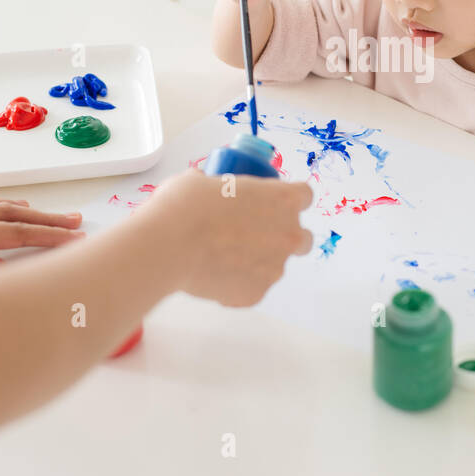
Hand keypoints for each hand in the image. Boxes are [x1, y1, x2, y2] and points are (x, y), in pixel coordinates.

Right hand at [140, 169, 313, 306]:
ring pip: (275, 266)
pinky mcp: (256, 294)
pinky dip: (238, 283)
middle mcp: (288, 235)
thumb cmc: (187, 206)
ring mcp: (274, 268)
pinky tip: (213, 274)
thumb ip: (217, 187)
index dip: (287, 199)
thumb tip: (205, 190)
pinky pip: (252, 288)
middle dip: (283, 237)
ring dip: (257, 261)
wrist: (170, 245)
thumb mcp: (202, 181)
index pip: (304, 195)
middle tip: (252, 233)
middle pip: (301, 238)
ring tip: (222, 256)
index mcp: (283, 199)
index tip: (271, 202)